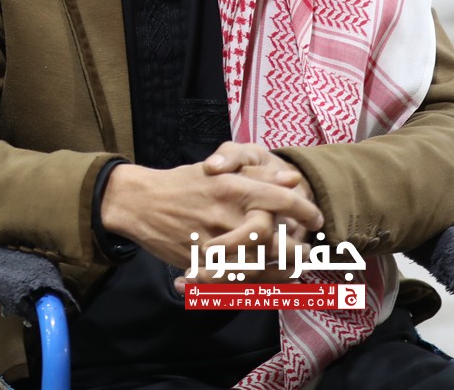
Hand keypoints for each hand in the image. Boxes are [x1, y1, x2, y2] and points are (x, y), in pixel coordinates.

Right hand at [171, 142, 320, 286]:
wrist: (138, 200)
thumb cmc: (181, 183)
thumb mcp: (218, 170)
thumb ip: (256, 175)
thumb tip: (291, 178)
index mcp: (233, 188)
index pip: (281, 200)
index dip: (305, 210)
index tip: (315, 218)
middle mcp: (226, 214)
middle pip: (276, 240)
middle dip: (297, 249)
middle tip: (307, 252)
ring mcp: (212, 240)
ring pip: (257, 264)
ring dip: (280, 271)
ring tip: (292, 270)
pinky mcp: (199, 261)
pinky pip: (231, 278)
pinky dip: (251, 284)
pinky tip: (263, 282)